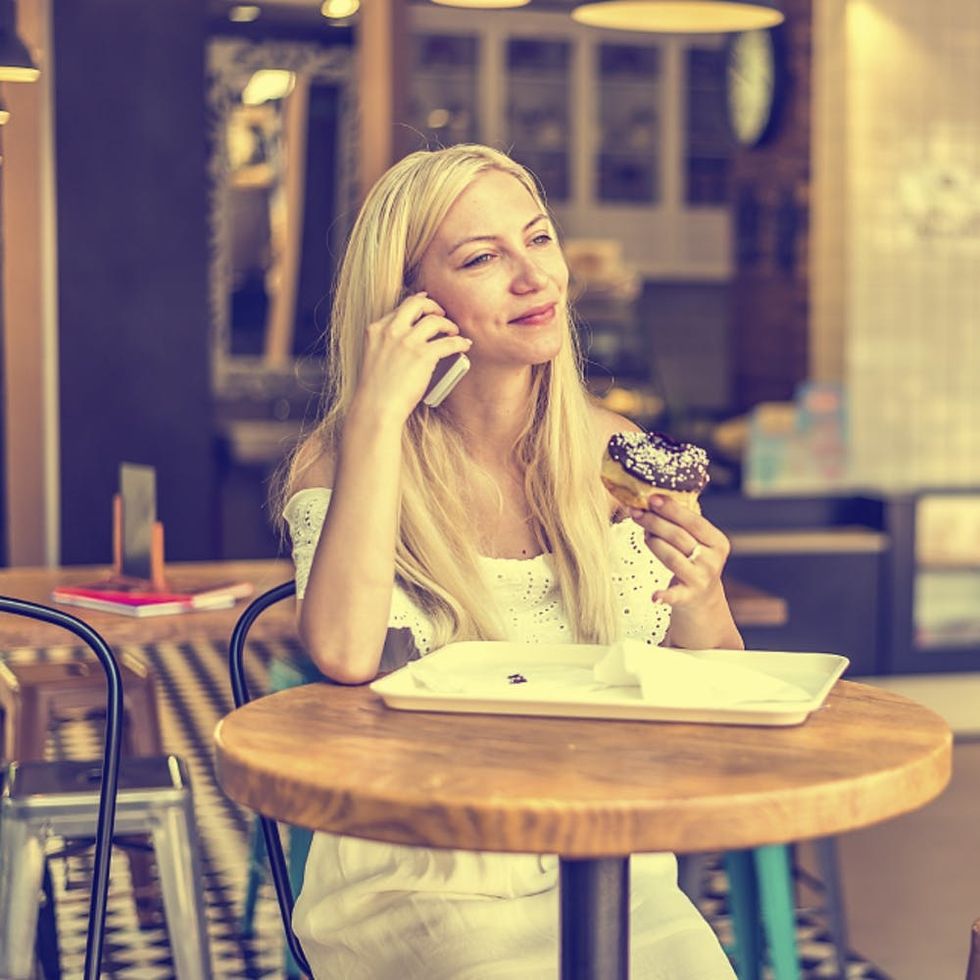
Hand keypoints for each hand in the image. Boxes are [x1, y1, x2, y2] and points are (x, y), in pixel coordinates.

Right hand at [351, 291, 472, 423]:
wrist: (376, 407)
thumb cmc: (376, 391)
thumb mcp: (374, 357)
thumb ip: (387, 344)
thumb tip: (410, 342)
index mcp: (376, 330)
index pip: (400, 309)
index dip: (416, 305)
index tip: (425, 306)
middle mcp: (391, 331)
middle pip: (416, 304)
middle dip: (433, 305)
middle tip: (442, 314)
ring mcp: (407, 342)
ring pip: (435, 320)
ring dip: (449, 324)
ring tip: (454, 332)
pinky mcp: (423, 355)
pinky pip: (449, 342)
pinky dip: (460, 342)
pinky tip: (464, 345)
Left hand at [626, 493, 741, 649]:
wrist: (702, 598)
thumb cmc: (694, 560)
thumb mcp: (698, 541)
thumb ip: (683, 522)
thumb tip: (654, 497)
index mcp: (718, 542)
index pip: (693, 521)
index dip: (671, 508)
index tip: (652, 497)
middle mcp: (713, 561)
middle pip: (679, 537)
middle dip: (655, 522)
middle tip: (636, 512)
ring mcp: (701, 579)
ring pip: (671, 557)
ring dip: (653, 542)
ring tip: (643, 532)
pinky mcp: (688, 597)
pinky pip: (674, 595)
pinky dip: (664, 596)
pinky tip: (654, 596)